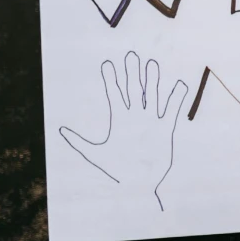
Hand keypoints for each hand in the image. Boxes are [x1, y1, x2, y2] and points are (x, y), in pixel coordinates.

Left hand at [58, 53, 186, 210]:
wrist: (138, 184)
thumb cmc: (116, 170)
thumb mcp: (94, 154)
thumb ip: (78, 141)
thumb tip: (60, 129)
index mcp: (120, 120)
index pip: (114, 95)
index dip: (110, 79)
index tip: (107, 63)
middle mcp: (136, 117)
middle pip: (134, 90)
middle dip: (132, 73)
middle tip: (131, 55)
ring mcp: (152, 122)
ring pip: (152, 96)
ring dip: (152, 81)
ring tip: (151, 64)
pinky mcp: (166, 130)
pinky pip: (172, 111)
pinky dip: (176, 99)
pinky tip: (179, 85)